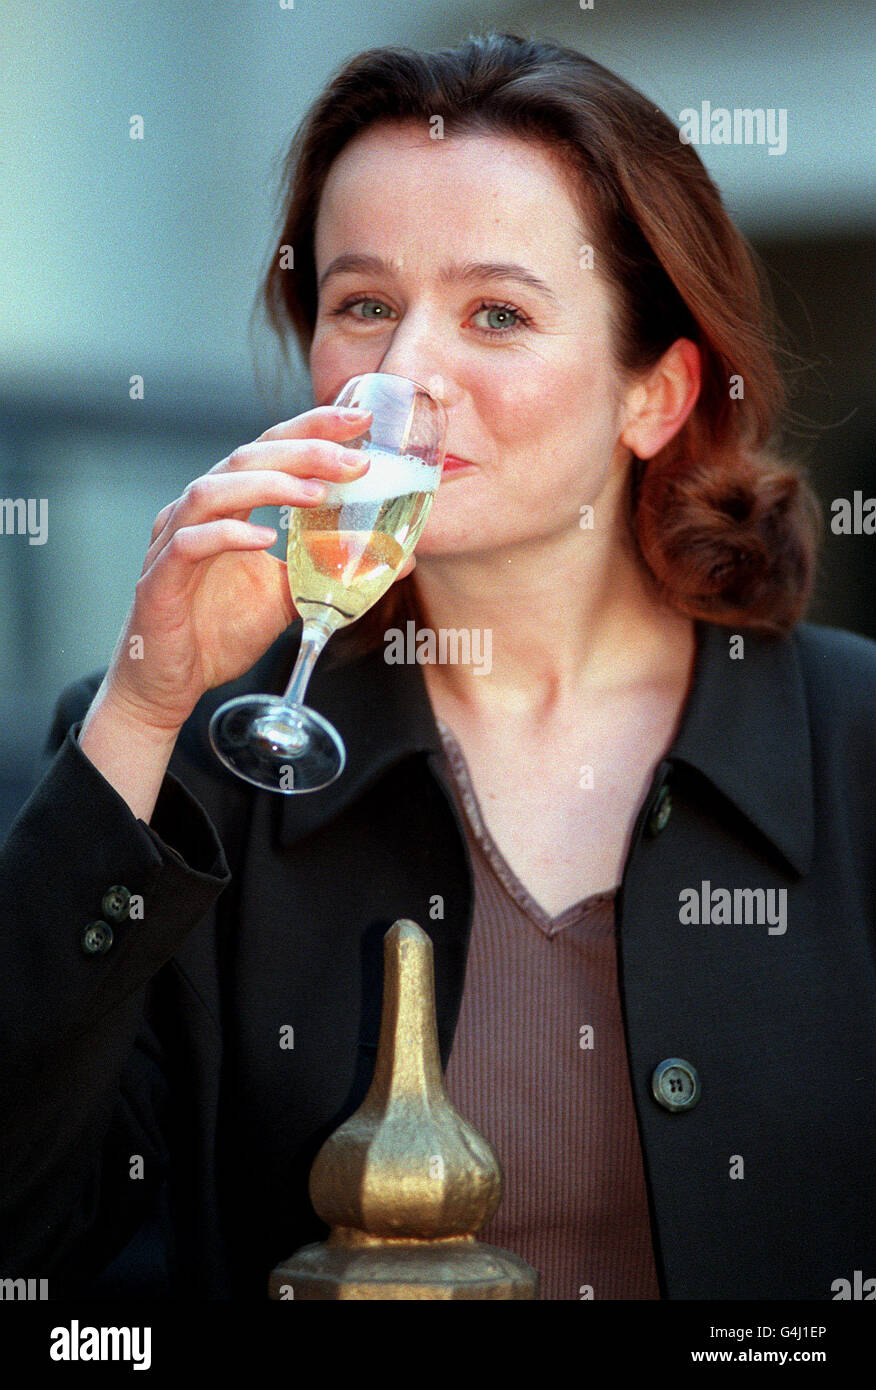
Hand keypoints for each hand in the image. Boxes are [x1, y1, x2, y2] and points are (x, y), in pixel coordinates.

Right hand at [103, 404, 414, 730]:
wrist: (169, 684)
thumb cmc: (218, 632)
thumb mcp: (287, 596)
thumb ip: (330, 571)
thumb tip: (397, 560)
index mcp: (227, 505)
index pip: (270, 449)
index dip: (312, 428)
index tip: (360, 420)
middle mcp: (197, 512)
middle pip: (247, 457)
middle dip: (304, 450)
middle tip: (354, 457)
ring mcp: (173, 541)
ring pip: (215, 489)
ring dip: (269, 485)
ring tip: (317, 493)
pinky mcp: (160, 577)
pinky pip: (192, 542)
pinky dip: (229, 535)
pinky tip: (265, 539)